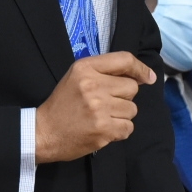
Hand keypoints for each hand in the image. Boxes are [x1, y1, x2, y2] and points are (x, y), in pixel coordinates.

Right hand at [34, 51, 155, 163]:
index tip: (148, 78)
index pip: (124, 59)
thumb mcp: (78, 76)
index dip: (140, 68)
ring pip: (132, 109)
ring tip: (103, 117)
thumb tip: (143, 76)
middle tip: (106, 103)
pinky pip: (128, 128)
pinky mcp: (103, 130)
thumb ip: (105, 71)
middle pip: (131, 87)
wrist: (43, 132)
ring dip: (122, 115)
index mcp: (85, 68)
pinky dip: (120, 130)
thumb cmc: (63, 103)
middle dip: (124, 97)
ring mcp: (99, 109)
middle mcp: (93, 86)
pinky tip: (104, 129)